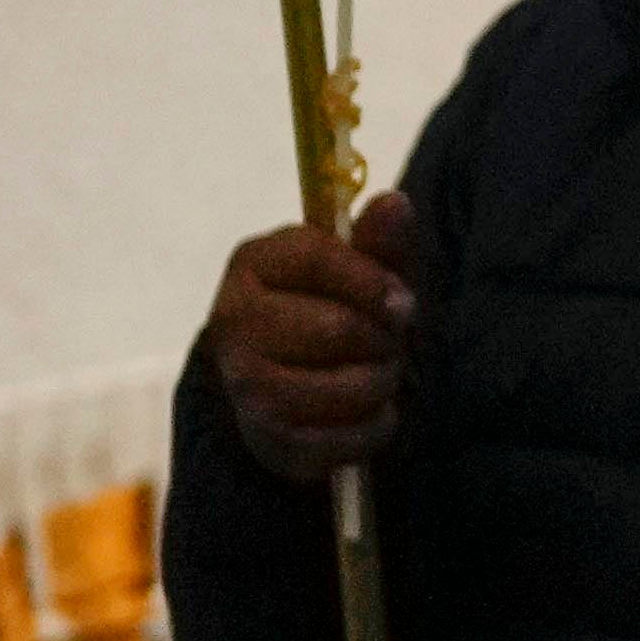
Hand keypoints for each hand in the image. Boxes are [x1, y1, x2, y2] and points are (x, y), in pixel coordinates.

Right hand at [201, 197, 420, 489]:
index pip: (318, 258)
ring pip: (346, 386)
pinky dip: (376, 426)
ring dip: (383, 382)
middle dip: (383, 338)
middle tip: (389, 341)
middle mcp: (234, 321)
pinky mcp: (267, 436)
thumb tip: (394, 203)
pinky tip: (372, 412)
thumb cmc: (332, 310)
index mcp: (253, 263)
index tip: (405, 301)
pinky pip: (346, 437)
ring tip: (379, 374)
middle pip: (337, 327)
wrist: (287, 385)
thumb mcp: (359, 269)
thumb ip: (379, 240)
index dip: (374, 281)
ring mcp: (245, 383)